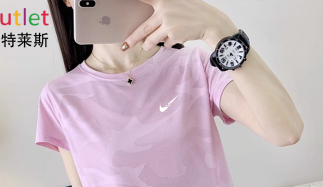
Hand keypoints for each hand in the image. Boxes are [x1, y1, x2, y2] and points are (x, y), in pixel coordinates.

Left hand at [122, 0, 237, 50]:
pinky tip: (176, 37)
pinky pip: (164, 44)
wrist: (208, 21)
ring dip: (149, 44)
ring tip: (149, 43)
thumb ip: (159, 8)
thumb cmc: (190, 11)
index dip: (129, 0)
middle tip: (124, 46)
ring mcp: (168, 24)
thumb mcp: (175, 3)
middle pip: (142, 29)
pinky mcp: (173, 35)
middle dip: (132, 39)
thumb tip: (145, 26)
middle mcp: (163, 10)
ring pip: (151, 40)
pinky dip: (168, 43)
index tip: (114, 3)